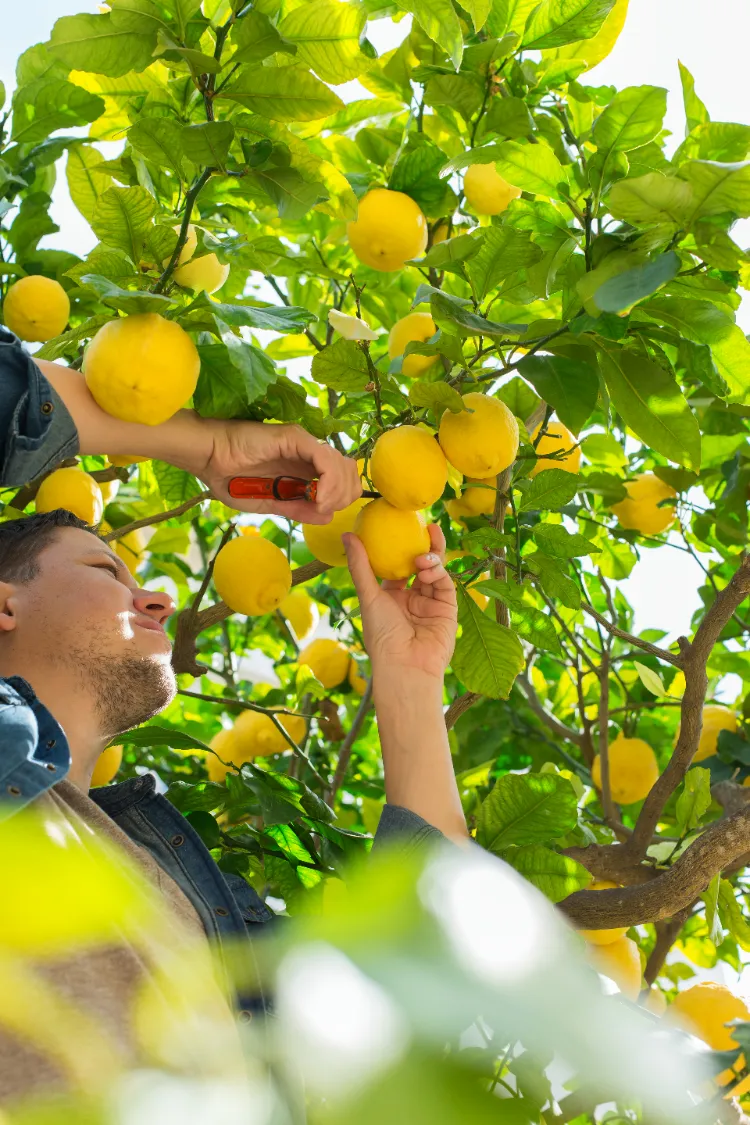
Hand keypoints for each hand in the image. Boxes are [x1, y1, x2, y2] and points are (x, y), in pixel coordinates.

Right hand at [192, 418, 361, 523]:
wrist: (208, 458)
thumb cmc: (230, 478)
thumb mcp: (269, 503)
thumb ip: (297, 509)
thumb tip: (327, 516)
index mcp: (303, 467)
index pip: (341, 479)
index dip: (341, 498)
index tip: (323, 512)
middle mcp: (308, 452)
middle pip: (348, 471)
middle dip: (344, 495)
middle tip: (323, 509)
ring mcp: (303, 443)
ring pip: (341, 464)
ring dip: (336, 490)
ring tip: (319, 505)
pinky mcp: (295, 437)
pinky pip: (325, 458)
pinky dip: (328, 480)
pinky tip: (318, 496)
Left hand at [342, 523, 456, 682]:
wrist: (405, 666)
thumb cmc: (382, 635)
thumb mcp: (368, 596)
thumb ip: (361, 565)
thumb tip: (348, 535)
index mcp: (391, 596)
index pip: (398, 566)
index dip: (400, 547)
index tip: (402, 527)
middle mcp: (413, 598)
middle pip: (421, 564)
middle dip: (425, 545)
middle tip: (427, 526)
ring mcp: (431, 602)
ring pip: (435, 572)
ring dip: (431, 559)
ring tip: (423, 557)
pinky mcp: (448, 609)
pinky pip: (445, 584)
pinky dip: (438, 573)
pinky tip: (429, 569)